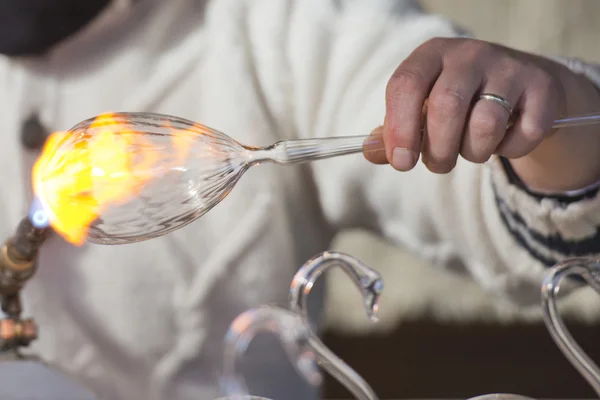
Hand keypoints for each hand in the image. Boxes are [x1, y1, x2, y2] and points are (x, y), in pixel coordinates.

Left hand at [367, 37, 599, 191]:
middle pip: (446, 106)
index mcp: (431, 55)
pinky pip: (523, 133)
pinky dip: (510, 150)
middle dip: (438, 150)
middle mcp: (469, 54)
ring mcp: (508, 66)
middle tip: (438, 164)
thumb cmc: (459, 103)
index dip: (400, 128)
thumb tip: (370, 152)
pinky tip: (504, 140)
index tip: (401, 162)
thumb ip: (395, 132)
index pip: (406, 85)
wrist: (522, 88)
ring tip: (471, 150)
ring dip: (474, 153)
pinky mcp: (541, 87)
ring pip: (485, 123)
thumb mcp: (423, 109)